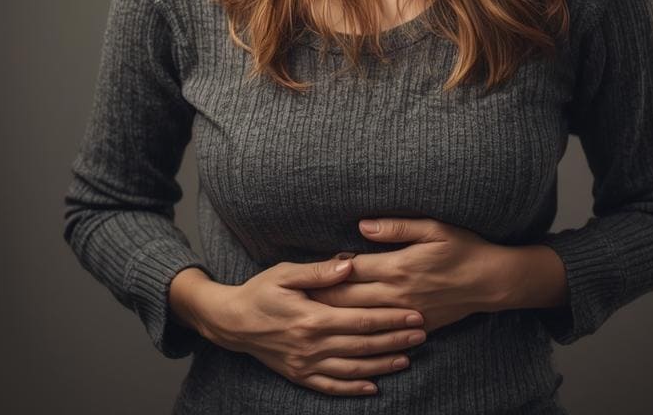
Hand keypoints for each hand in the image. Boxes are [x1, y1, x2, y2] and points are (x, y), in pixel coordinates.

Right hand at [207, 258, 427, 396]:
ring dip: (381, 366)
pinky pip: (329, 386)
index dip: (391, 319)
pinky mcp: (298, 375)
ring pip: (351, 369)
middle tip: (423, 335)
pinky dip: (352, 389)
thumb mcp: (286, 273)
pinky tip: (373, 388)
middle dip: (396, 341)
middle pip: (363, 346)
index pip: (362, 320)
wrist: (230, 322)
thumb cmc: (260, 291)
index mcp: (312, 318)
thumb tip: (350, 263)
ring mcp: (304, 363)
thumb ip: (320, 270)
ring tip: (407, 359)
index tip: (415, 315)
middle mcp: (311, 345)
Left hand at [306, 217, 502, 333]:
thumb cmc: (464, 249)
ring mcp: (403, 314)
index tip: (310, 268)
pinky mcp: (413, 327)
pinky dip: (359, 331)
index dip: (327, 268)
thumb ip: (396, 227)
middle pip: (346, 298)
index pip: (348, 269)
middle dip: (319, 296)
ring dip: (333, 315)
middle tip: (299, 294)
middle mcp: (396, 294)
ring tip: (312, 313)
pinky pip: (379, 333)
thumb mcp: (434, 229)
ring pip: (357, 318)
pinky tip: (345, 330)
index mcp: (397, 267)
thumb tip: (362, 226)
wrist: (491, 282)